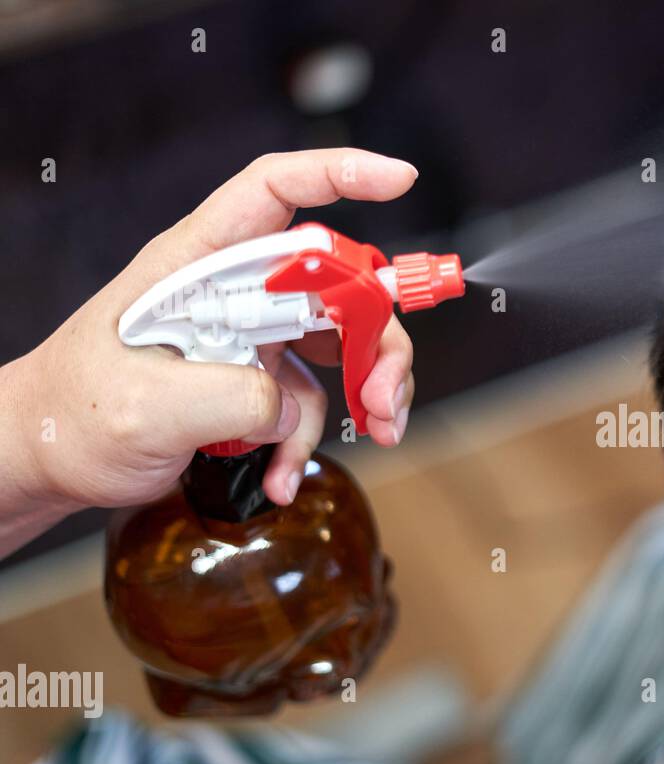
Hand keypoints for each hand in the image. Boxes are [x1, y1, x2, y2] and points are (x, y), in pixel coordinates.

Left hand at [0, 149, 419, 553]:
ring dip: (370, 391)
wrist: (50, 459)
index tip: (401, 179)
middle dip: (381, 336)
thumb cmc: (74, 414)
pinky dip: (308, 443)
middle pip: (339, 283)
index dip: (342, 174)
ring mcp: (248, 336)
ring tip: (375, 434)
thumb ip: (232, 397)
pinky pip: (310, 404)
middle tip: (384, 395)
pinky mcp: (254, 382)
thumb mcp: (146, 406)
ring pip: (343, 344)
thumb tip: (291, 406)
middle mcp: (233, 290)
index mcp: (198, 264)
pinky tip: (280, 478)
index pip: (276, 190)